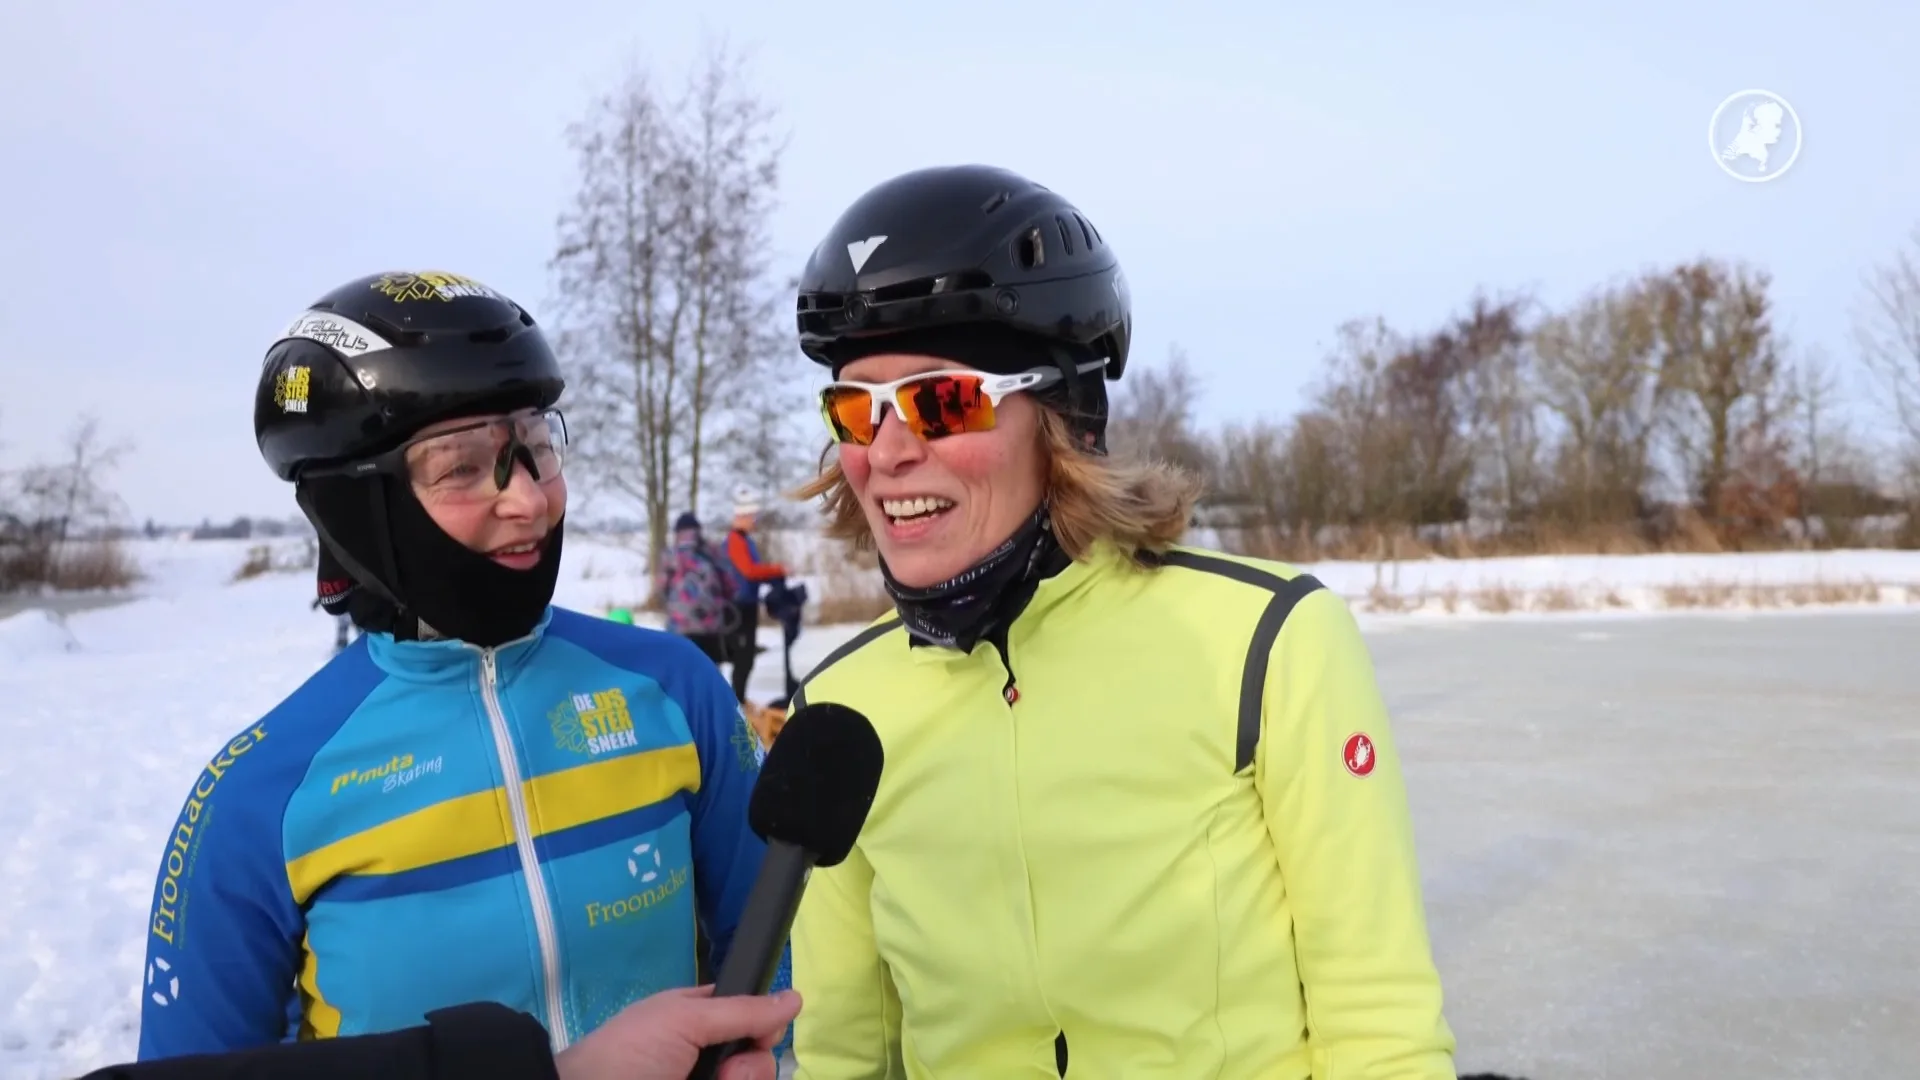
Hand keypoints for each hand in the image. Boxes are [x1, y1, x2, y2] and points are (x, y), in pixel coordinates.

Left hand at [554, 985, 801, 1079]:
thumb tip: (795, 998)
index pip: (751, 1020)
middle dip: (749, 1068)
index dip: (763, 1028)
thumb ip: (742, 1011)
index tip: (760, 1036)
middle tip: (723, 1075)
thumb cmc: (629, 1054)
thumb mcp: (684, 1020)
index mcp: (697, 1023)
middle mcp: (704, 1058)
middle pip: (757, 1061)